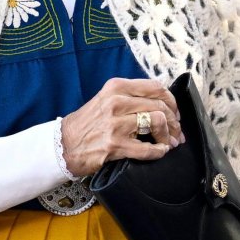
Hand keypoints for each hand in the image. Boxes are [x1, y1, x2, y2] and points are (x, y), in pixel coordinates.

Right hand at [60, 78, 182, 174]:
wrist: (63, 145)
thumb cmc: (87, 124)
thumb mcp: (106, 99)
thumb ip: (131, 97)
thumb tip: (163, 105)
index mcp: (116, 87)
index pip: (156, 87)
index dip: (171, 101)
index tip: (174, 113)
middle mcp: (116, 102)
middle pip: (160, 106)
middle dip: (174, 122)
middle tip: (176, 133)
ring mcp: (115, 124)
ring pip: (157, 122)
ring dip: (168, 136)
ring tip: (169, 143)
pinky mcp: (115, 145)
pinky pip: (148, 148)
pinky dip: (159, 151)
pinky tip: (159, 152)